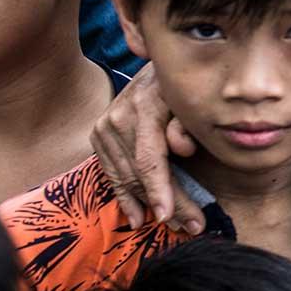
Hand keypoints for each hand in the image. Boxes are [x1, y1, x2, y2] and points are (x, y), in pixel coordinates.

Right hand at [90, 64, 204, 233]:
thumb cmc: (185, 86)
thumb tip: (182, 150)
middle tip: (191, 226)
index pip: (149, 158)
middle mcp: (119, 116)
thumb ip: (186, 124)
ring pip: (125, 177)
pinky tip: (139, 218)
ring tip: (174, 225)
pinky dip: (126, 196)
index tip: (170, 215)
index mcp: (146, 105)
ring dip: (149, 205)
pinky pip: (111, 173)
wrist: (158, 64)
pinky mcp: (98, 134)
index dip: (160, 189)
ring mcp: (104, 126)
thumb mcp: (192, 99)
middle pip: (139, 173)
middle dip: (167, 203)